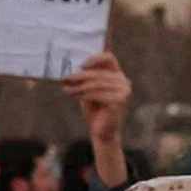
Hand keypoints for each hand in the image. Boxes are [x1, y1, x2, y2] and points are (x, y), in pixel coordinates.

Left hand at [69, 51, 131, 186]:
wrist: (101, 132)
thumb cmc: (95, 110)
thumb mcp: (89, 90)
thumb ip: (85, 79)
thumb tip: (71, 69)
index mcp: (117, 75)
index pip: (108, 58)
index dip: (94, 58)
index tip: (81, 65)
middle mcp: (123, 81)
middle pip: (99, 72)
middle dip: (80, 76)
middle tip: (66, 79)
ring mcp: (124, 91)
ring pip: (97, 83)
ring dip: (79, 86)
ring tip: (67, 89)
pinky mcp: (120, 101)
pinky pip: (98, 94)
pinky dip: (84, 94)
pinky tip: (74, 95)